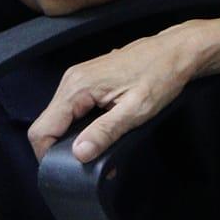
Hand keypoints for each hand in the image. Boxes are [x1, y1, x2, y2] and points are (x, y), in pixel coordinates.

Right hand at [29, 26, 199, 161]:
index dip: (48, 155)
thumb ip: (105, 132)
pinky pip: (74, 108)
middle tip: (88, 163)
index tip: (66, 169)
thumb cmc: (162, 74)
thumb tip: (78, 153)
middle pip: (48, 125)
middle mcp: (72, 80)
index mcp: (78, 86)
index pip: (41, 130)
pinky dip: (82, 124)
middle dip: (62, 148)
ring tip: (98, 149)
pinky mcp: (89, 80)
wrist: (178, 50)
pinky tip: (101, 131)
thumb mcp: (136, 110)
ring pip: (60, 118)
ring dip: (74, 137)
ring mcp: (79, 78)